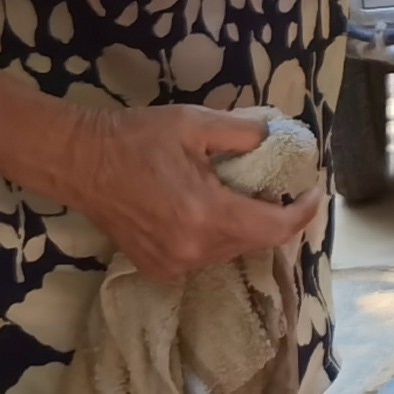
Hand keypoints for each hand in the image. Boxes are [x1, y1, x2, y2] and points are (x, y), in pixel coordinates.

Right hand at [49, 103, 318, 280]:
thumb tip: (279, 140)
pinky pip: (203, 257)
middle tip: (275, 186)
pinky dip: (215, 237)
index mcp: (207, 214)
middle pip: (255, 241)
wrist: (79, 161)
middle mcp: (193, 250)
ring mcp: (173, 265)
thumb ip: (244, 133)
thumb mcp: (195, 123)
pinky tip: (207, 211)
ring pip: (229, 251)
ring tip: (241, 196)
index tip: (314, 191)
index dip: (303, 213)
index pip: (275, 229)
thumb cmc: (137, 137)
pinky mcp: (157, 269)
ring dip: (243, 227)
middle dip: (272, 215)